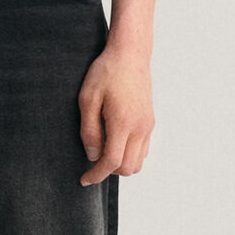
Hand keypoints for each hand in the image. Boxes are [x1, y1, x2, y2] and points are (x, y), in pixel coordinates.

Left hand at [78, 42, 153, 185]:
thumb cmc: (106, 73)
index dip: (96, 175)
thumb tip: (92, 156)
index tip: (84, 179)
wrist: (130, 55)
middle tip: (91, 163)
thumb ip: (89, 130)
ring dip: (120, 165)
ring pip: (138, 162)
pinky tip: (115, 143)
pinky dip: (130, 155)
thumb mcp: (87, 99)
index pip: (111, 162)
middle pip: (127, 168)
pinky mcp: (150, 122)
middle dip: (108, 171)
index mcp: (123, 122)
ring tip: (103, 152)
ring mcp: (148, 126)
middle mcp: (140, 128)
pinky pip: (143, 151)